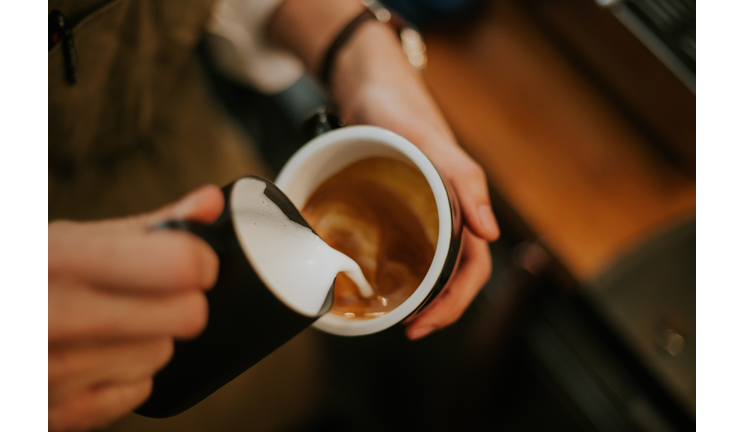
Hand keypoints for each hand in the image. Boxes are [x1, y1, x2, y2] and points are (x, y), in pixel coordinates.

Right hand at [48, 186, 223, 430]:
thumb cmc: (26, 279)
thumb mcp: (71, 240)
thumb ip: (149, 224)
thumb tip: (211, 203)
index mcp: (63, 261)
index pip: (183, 265)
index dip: (200, 261)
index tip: (192, 262)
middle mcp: (58, 317)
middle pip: (187, 315)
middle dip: (178, 301)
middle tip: (147, 294)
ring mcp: (57, 372)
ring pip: (163, 353)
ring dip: (147, 339)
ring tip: (105, 325)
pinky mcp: (59, 414)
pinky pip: (138, 392)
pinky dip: (125, 377)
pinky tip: (93, 356)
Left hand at [270, 1, 498, 339]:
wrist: (369, 87)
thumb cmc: (401, 111)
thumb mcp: (432, 144)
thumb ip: (464, 182)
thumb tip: (490, 234)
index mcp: (463, 204)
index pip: (473, 268)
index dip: (454, 302)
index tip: (425, 323)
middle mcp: (449, 212)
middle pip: (456, 274)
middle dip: (439, 308)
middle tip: (409, 328)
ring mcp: (426, 211)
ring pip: (435, 264)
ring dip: (425, 294)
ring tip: (400, 314)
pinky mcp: (404, 207)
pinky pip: (412, 246)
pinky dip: (405, 270)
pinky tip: (386, 280)